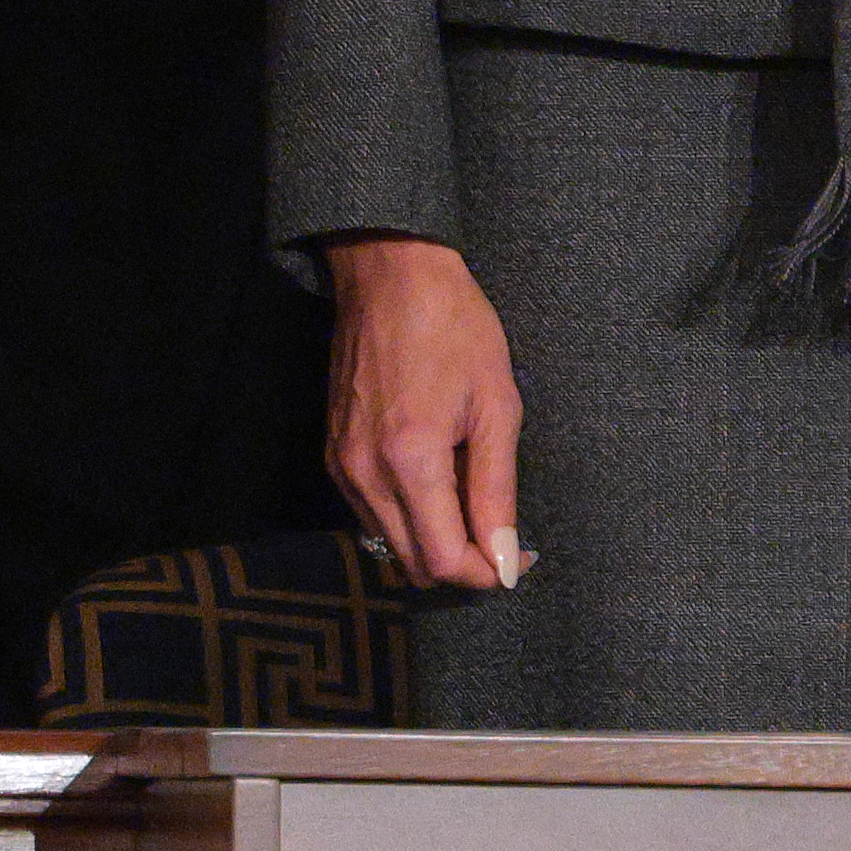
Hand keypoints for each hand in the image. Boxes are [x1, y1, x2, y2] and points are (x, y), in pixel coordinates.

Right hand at [324, 234, 528, 591]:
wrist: (391, 278)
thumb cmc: (455, 329)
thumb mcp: (498, 404)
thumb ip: (497, 490)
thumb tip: (504, 558)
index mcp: (409, 461)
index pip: (441, 560)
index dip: (484, 572)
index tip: (517, 559)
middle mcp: (364, 475)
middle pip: (410, 565)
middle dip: (461, 563)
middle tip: (504, 539)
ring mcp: (340, 467)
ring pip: (389, 543)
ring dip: (434, 540)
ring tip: (475, 500)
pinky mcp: (333, 456)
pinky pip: (371, 513)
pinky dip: (408, 515)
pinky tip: (441, 480)